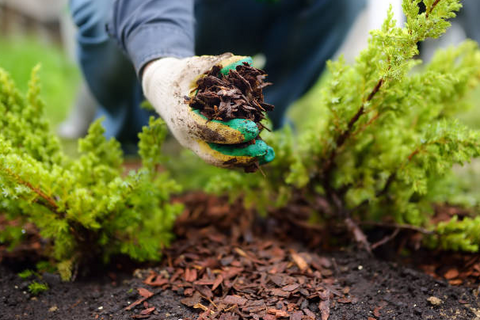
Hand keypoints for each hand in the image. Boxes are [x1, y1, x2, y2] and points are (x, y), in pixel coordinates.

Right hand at [142, 53, 274, 167]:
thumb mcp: (194, 66)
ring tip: (269, 156)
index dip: (232, 132)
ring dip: (245, 160)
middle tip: (264, 149)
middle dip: (240, 155)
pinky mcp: (204, 146)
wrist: (162, 90)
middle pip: (215, 155)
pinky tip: (263, 156)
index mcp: (183, 118)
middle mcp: (188, 137)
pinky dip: (242, 158)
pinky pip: (223, 156)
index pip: (208, 131)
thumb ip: (218, 63)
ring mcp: (195, 145)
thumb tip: (245, 60)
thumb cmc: (179, 76)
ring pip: (220, 160)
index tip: (254, 128)